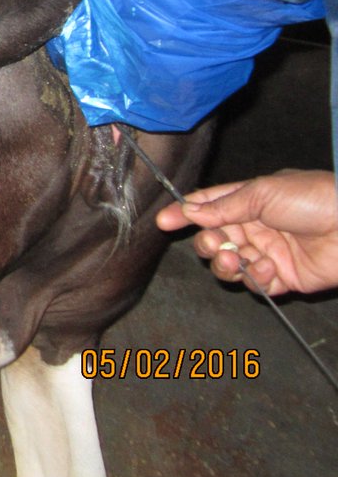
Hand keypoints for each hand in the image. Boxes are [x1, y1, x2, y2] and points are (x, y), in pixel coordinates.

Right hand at [156, 169, 337, 294]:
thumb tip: (190, 210)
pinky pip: (254, 283)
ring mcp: (267, 252)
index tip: (163, 221)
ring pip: (228, 264)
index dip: (184, 212)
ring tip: (237, 260)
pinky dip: (255, 277)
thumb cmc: (313, 199)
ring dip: (225, 263)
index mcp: (249, 200)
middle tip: (217, 243)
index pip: (208, 206)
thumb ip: (224, 206)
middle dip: (207, 243)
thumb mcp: (263, 193)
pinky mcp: (282, 277)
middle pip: (213, 239)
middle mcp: (254, 227)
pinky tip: (269, 266)